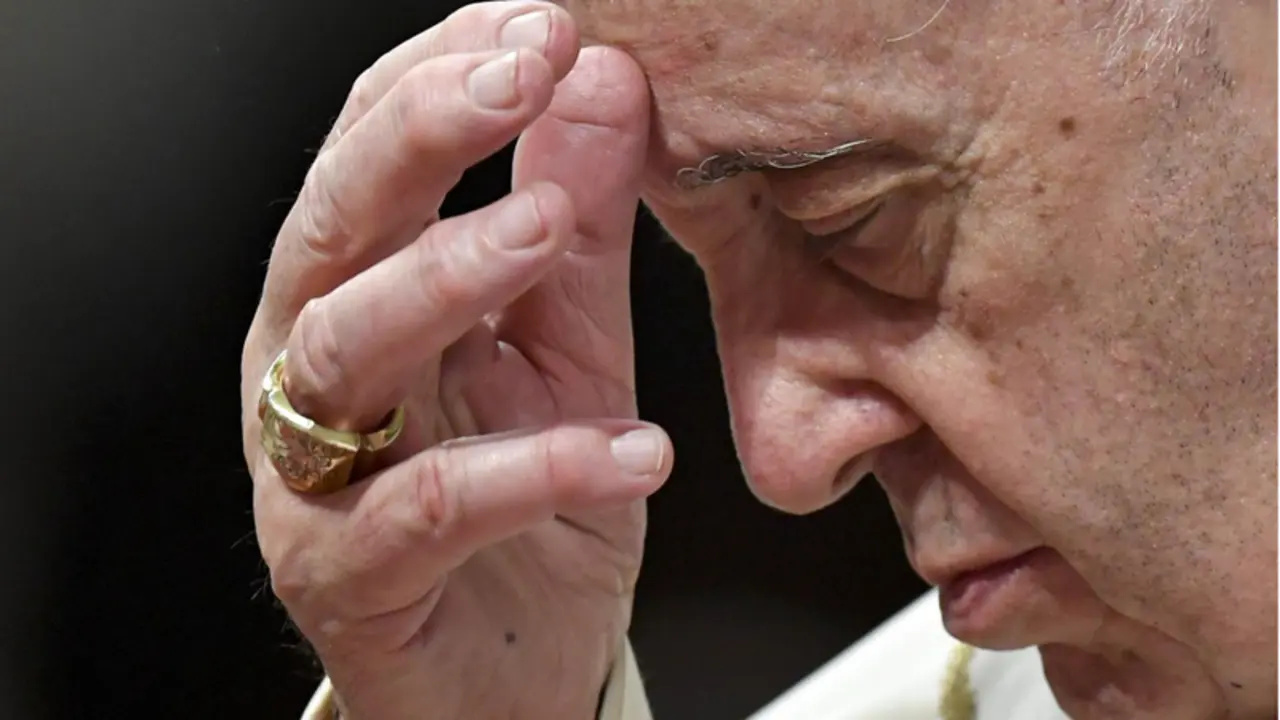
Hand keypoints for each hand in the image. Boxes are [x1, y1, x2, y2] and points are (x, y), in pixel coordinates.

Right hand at [240, 4, 668, 716]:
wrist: (513, 672)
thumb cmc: (529, 507)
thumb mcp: (569, 351)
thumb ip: (580, 231)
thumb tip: (601, 88)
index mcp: (360, 298)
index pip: (370, 157)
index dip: (443, 80)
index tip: (539, 27)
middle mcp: (315, 373)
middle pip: (332, 230)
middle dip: (418, 136)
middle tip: (521, 72)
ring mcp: (315, 475)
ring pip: (342, 351)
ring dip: (443, 277)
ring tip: (543, 230)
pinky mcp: (349, 575)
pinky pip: (426, 509)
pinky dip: (530, 470)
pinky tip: (626, 448)